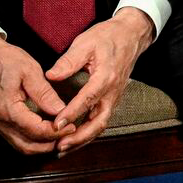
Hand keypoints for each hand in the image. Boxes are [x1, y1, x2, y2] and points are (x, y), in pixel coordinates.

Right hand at [0, 34, 75, 154]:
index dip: (56, 132)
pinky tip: (45, 133)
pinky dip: (32, 140)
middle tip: (69, 134)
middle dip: (50, 144)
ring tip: (60, 136)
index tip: (72, 126)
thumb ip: (44, 93)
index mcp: (7, 108)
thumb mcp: (29, 70)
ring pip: (21, 146)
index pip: (36, 130)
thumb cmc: (5, 59)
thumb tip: (60, 110)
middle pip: (27, 146)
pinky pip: (15, 138)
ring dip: (41, 146)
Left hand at [48, 7, 154, 154]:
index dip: (71, 114)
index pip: (88, 99)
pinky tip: (74, 138)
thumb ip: (68, 61)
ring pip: (100, 124)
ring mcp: (114, 97)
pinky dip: (88, 133)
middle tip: (60, 146)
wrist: (131, 35)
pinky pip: (101, 120)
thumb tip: (51, 76)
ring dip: (83, 139)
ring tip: (63, 147)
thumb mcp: (86, 42)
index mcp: (105, 76)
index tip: (56, 125)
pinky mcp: (112, 99)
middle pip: (98, 121)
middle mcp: (112, 91)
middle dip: (79, 137)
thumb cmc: (108, 37)